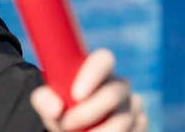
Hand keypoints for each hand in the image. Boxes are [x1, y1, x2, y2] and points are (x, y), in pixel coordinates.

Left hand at [30, 49, 147, 130]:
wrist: (75, 126)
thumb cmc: (62, 108)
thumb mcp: (48, 102)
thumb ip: (44, 99)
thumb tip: (55, 109)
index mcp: (97, 69)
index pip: (103, 59)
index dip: (92, 75)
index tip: (75, 95)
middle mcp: (119, 84)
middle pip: (113, 94)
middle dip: (87, 112)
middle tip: (65, 124)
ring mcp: (133, 105)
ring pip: (123, 119)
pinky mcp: (141, 123)